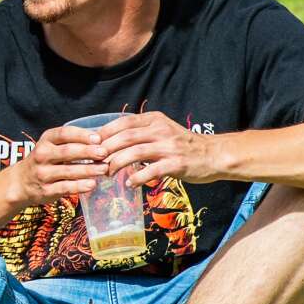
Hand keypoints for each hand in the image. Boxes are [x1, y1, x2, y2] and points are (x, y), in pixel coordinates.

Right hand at [9, 125, 112, 207]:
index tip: (98, 138)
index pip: (64, 134)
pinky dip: (79, 186)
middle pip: (67, 152)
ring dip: (88, 170)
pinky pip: (65, 188)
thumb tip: (102, 139)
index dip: (81, 135)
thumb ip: (72, 142)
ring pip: (68, 171)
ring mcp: (43, 173)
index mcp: (46, 140)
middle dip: (87, 152)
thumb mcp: (52, 145)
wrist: (21, 182)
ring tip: (104, 169)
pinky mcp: (46, 190)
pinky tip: (92, 184)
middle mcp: (42, 155)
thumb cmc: (45, 160)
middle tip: (104, 153)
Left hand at [97, 111, 220, 186]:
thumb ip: (140, 134)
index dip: (104, 134)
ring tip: (108, 173)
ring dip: (117, 164)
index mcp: (154, 120)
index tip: (90, 145)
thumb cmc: (182, 146)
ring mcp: (169, 146)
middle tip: (94, 162)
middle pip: (125, 137)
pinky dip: (137, 177)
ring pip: (135, 152)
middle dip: (106, 150)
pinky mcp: (176, 163)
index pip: (122, 123)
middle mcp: (160, 130)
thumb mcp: (161, 131)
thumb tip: (109, 143)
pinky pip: (152, 170)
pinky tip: (130, 184)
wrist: (213, 154)